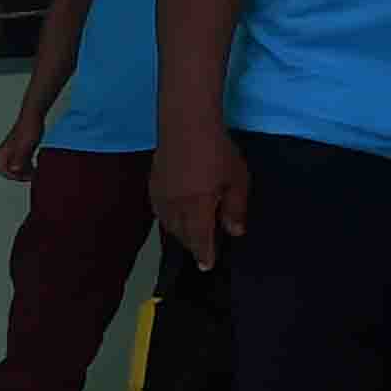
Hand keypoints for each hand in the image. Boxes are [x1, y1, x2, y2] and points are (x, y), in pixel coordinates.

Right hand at [0, 118, 43, 181]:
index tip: (24, 177)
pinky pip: (23, 163)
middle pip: (9, 171)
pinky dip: (29, 167)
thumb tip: (14, 170)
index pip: (2, 171)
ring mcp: (13, 152)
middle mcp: (6, 153)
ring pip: (17, 168)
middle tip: (31, 176)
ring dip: (25, 172)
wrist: (34, 117)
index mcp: (2, 153)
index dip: (13, 176)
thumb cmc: (28, 128)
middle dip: (20, 175)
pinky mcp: (21, 151)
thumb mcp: (24, 146)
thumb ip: (19, 159)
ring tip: (34, 172)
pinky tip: (36, 166)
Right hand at [151, 124, 247, 269]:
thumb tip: (234, 232)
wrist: (185, 125)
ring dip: (179, 233)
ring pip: (168, 224)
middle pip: (181, 234)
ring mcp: (161, 196)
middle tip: (200, 251)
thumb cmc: (217, 151)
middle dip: (191, 244)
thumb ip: (235, 208)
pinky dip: (168, 220)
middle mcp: (175, 206)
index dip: (204, 254)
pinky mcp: (153, 185)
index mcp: (197, 207)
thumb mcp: (236, 180)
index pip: (200, 238)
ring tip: (188, 236)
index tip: (206, 266)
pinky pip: (159, 211)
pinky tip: (173, 217)